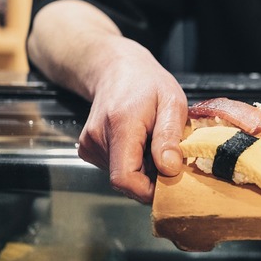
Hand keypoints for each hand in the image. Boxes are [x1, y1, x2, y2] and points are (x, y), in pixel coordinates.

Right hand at [76, 36, 187, 202]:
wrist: (117, 69)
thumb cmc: (147, 83)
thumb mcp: (171, 102)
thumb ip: (169, 136)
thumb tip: (170, 169)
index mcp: (119, 126)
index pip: (125, 179)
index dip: (149, 190)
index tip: (170, 184)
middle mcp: (97, 138)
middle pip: (126, 180)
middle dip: (151, 177)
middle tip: (168, 155)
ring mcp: (89, 145)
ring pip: (122, 176)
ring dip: (143, 168)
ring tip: (153, 142)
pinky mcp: (88, 149)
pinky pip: (115, 168)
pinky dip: (133, 162)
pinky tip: (139, 142)